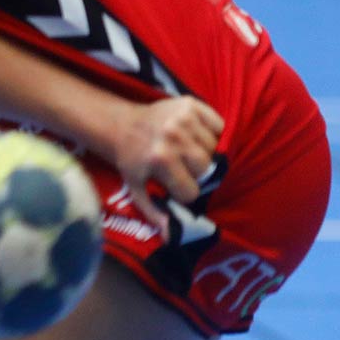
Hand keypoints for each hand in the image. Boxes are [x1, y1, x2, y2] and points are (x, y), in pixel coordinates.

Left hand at [108, 95, 222, 237]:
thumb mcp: (135, 188)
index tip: (173, 185)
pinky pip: (219, 125)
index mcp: (160, 159)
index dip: (184, 192)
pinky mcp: (191, 104)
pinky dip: (213, 132)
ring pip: (215, 148)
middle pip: (206, 169)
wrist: (120, 125)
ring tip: (186, 151)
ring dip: (204, 152)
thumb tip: (170, 236)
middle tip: (180, 167)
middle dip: (195, 173)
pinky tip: (195, 135)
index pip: (192, 190)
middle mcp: (173, 137)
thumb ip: (153, 212)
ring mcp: (183, 118)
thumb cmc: (131, 159)